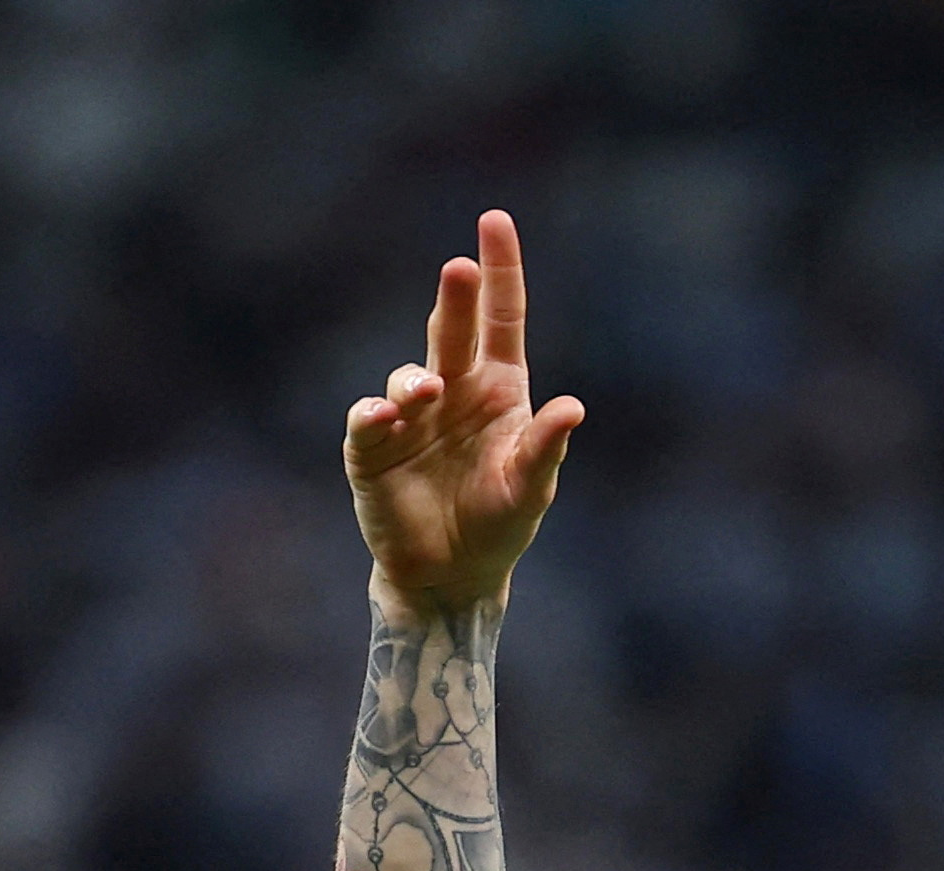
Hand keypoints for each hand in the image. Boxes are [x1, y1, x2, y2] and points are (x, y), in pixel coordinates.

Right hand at [344, 211, 584, 606]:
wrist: (451, 576)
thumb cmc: (498, 525)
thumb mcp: (530, 488)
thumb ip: (546, 447)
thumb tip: (574, 407)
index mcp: (499, 390)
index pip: (501, 318)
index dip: (500, 271)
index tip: (495, 221)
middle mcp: (453, 391)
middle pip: (453, 332)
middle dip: (455, 299)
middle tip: (459, 268)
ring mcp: (410, 417)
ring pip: (409, 374)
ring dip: (417, 377)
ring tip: (428, 392)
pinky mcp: (372, 449)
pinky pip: (368, 419)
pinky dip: (375, 412)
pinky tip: (387, 415)